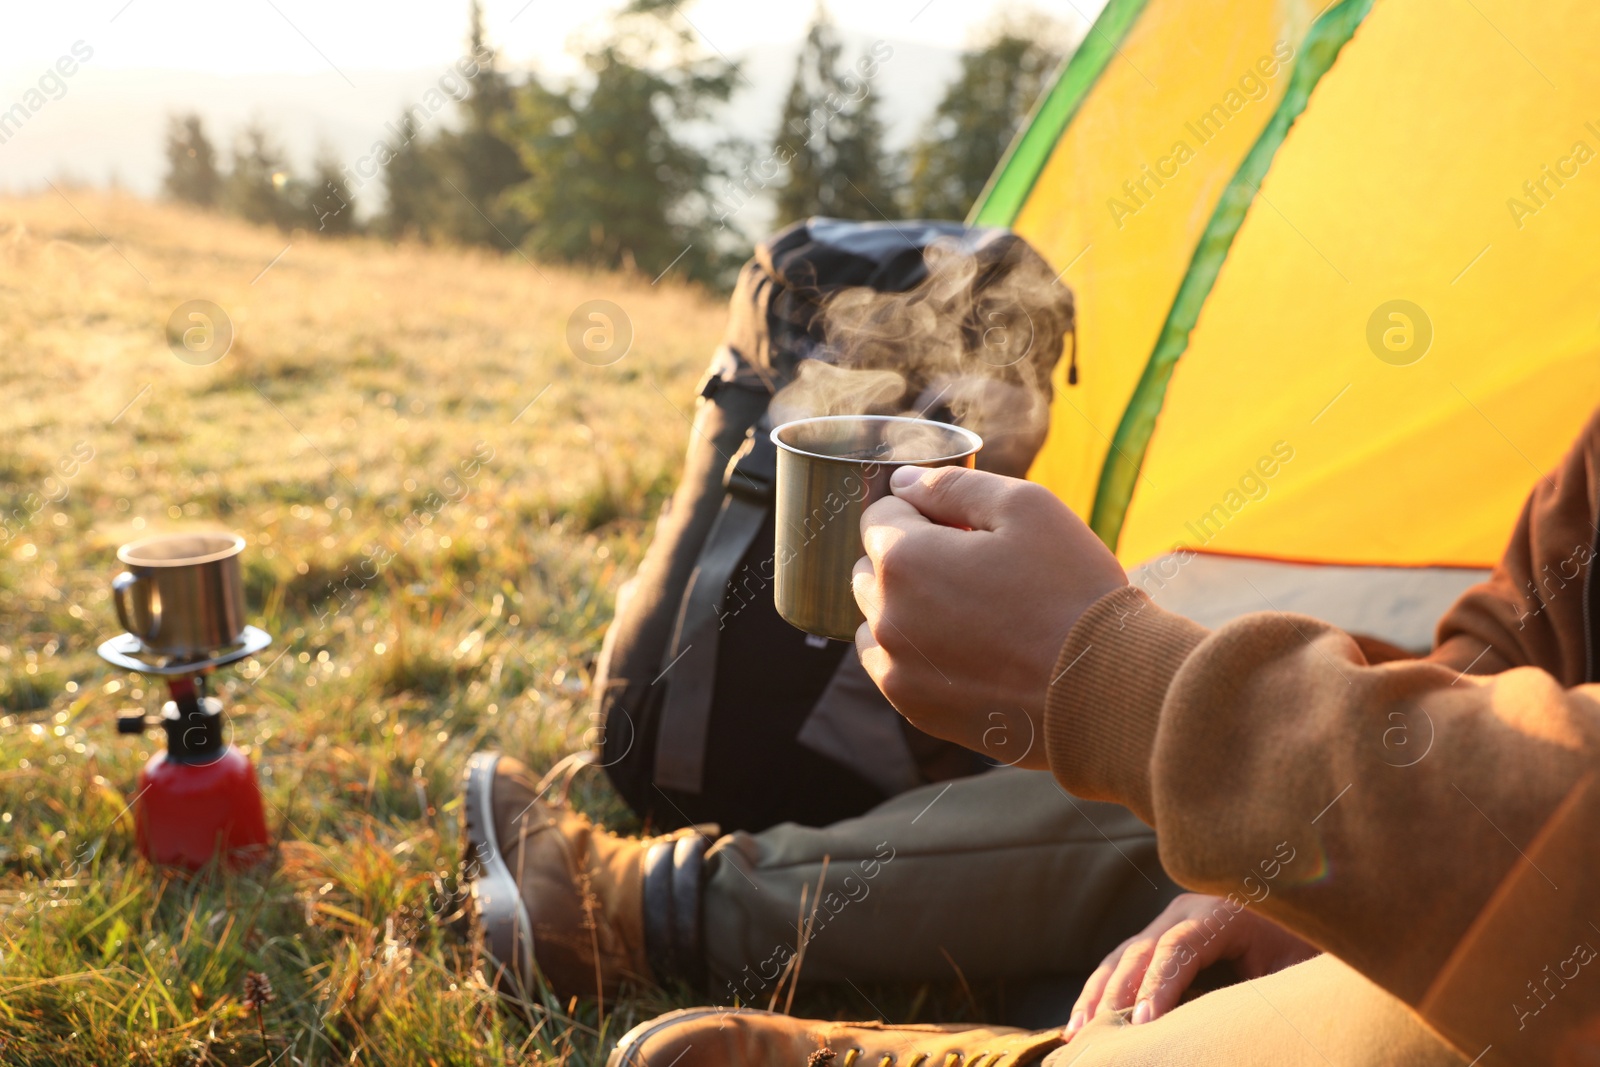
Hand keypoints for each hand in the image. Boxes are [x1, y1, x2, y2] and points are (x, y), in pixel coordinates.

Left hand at [852, 465, 1125, 768]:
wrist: (1104, 688)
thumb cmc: (1071, 591)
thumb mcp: (1027, 508)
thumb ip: (954, 486)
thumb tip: (903, 481)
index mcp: (905, 559)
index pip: (878, 516)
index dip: (921, 512)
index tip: (963, 527)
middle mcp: (886, 615)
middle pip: (872, 567)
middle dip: (910, 557)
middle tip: (975, 568)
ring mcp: (896, 666)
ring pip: (876, 618)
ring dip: (906, 605)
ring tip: (971, 612)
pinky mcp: (913, 706)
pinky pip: (890, 664)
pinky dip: (913, 651)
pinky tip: (963, 649)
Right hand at [1066, 893, 1320, 1035]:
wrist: (1312, 901)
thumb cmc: (1308, 946)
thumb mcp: (1291, 972)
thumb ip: (1257, 992)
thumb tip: (1223, 1028)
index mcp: (1222, 912)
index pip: (1178, 948)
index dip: (1158, 986)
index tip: (1143, 1025)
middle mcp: (1187, 908)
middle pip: (1141, 950)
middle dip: (1116, 995)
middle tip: (1097, 1036)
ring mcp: (1171, 918)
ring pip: (1123, 955)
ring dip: (1098, 994)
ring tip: (1078, 1032)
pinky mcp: (1164, 933)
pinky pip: (1126, 959)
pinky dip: (1103, 988)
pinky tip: (1083, 1020)